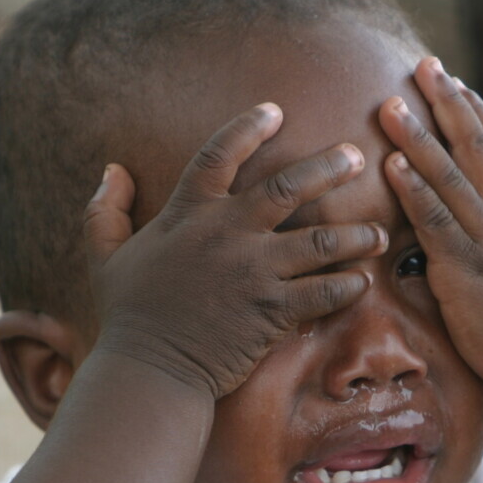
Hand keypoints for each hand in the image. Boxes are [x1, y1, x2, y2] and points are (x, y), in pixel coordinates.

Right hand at [83, 103, 386, 398]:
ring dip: (356, 234)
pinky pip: (324, 292)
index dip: (248, 128)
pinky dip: (348, 286)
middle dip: (329, 167)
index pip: (219, 154)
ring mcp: (254, 271)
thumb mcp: (103, 255)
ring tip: (379, 234)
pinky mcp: (273, 311)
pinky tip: (363, 282)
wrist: (149, 370)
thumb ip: (106, 209)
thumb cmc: (126, 315)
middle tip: (357, 156)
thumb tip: (112, 170)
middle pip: (288, 186)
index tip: (276, 111)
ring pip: (320, 239)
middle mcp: (227, 233)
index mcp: (188, 213)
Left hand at [378, 57, 482, 389]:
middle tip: (424, 65)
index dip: (476, 113)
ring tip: (391, 104)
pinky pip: (437, 223)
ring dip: (419, 137)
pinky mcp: (469, 272)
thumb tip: (473, 240)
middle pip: (476, 148)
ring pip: (451, 177)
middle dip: (448, 104)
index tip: (456, 80)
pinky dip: (414, 190)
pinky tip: (392, 165)